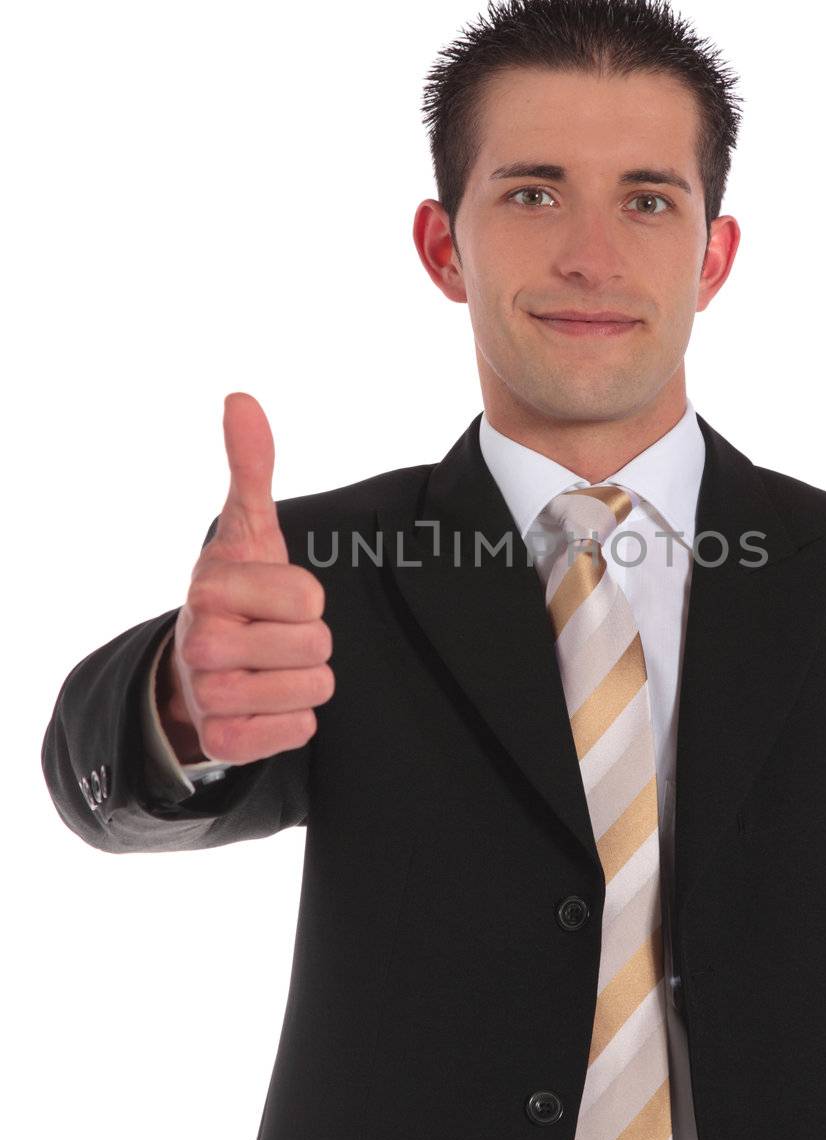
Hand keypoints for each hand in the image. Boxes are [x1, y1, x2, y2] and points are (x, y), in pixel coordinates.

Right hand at [160, 393, 333, 765]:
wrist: (195, 668)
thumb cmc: (236, 593)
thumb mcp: (247, 530)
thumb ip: (250, 466)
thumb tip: (241, 399)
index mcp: (211, 585)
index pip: (309, 596)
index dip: (304, 599)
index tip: (272, 599)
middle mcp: (201, 640)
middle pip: (317, 645)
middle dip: (308, 642)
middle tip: (272, 636)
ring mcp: (210, 694)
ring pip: (313, 690)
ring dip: (303, 681)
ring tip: (269, 668)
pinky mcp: (224, 741)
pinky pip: (299, 730)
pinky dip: (293, 720)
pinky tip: (264, 704)